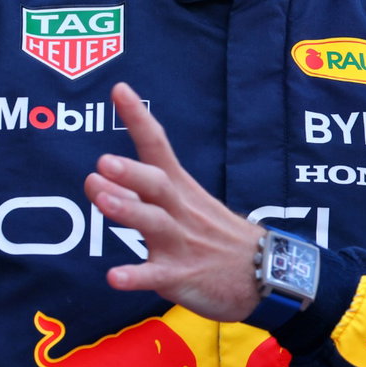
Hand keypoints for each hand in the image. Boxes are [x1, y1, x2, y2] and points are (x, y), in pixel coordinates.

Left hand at [84, 82, 263, 321]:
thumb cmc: (217, 236)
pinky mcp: (181, 276)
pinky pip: (156, 276)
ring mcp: (181, 243)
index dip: (138, 118)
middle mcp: (180, 211)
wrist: (266, 274)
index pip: (158, 145)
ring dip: (129, 210)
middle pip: (157, 184)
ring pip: (155, 224)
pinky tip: (114, 277)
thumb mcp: (187, 205)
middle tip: (103, 161)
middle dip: (131, 172)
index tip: (118, 89)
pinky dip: (135, 276)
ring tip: (102, 200)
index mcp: (181, 189)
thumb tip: (98, 177)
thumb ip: (141, 192)